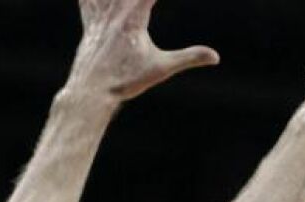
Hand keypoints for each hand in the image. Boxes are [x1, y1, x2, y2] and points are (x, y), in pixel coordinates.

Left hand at [69, 0, 218, 100]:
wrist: (92, 90)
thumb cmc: (126, 81)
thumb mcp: (161, 68)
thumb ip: (189, 58)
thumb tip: (215, 56)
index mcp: (133, 18)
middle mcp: (114, 12)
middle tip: (147, 2)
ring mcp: (100, 16)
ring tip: (132, 3)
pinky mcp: (90, 24)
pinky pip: (88, 0)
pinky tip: (100, 1)